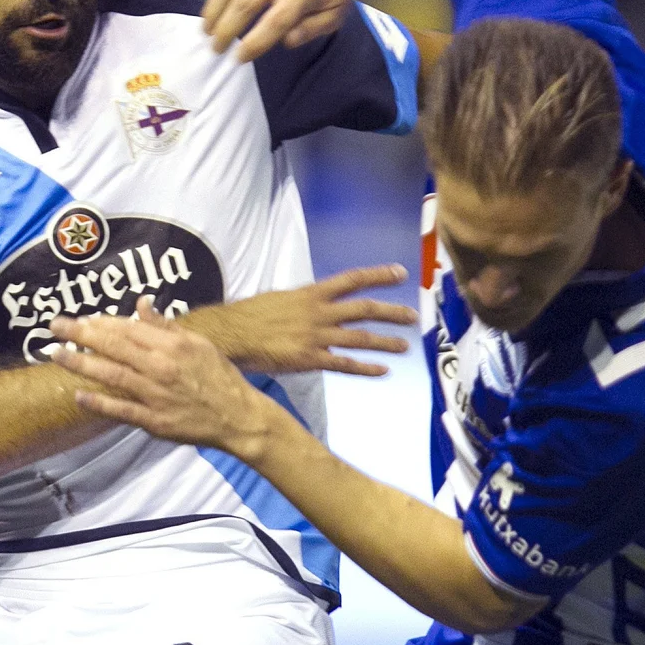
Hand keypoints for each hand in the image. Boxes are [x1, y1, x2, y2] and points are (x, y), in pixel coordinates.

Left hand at [51, 298, 279, 458]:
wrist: (238, 417)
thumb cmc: (218, 376)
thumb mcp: (197, 343)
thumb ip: (165, 325)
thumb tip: (141, 304)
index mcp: (172, 345)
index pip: (129, 328)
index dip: (102, 323)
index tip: (81, 319)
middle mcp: (161, 367)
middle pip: (114, 347)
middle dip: (80, 335)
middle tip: (54, 326)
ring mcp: (155, 395)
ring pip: (112, 375)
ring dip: (81, 364)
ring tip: (56, 354)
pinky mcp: (154, 420)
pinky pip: (121, 410)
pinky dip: (99, 402)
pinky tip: (78, 394)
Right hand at [184, 264, 417, 376]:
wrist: (231, 334)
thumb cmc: (250, 316)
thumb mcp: (280, 299)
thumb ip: (302, 304)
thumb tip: (313, 306)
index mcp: (311, 294)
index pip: (352, 279)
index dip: (378, 276)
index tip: (399, 273)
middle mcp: (319, 312)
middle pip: (363, 309)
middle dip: (391, 312)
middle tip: (413, 315)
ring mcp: (316, 336)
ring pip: (359, 338)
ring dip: (385, 342)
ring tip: (405, 345)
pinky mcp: (310, 358)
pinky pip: (344, 364)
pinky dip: (366, 368)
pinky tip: (382, 371)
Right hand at [202, 0, 379, 61]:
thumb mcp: (337, 14)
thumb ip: (311, 30)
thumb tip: (285, 40)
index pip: (272, 25)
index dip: (252, 45)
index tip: (237, 59)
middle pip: (244, 4)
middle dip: (225, 30)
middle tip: (214, 47)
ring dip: (214, 7)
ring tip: (207, 26)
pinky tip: (218, 0)